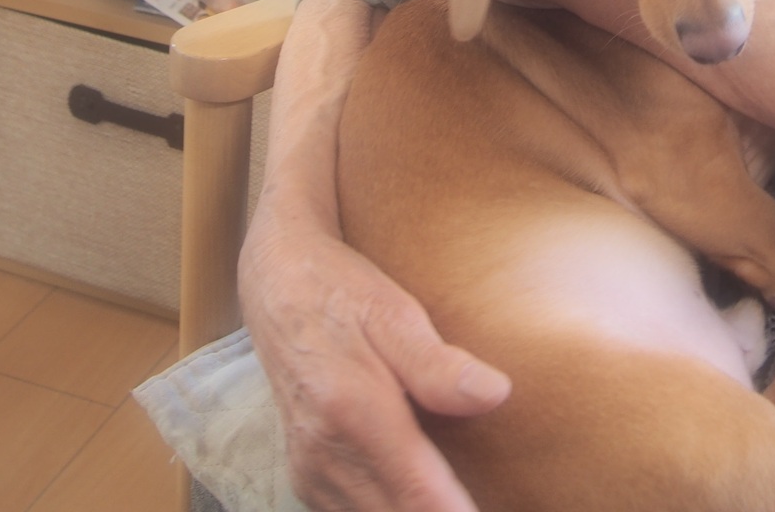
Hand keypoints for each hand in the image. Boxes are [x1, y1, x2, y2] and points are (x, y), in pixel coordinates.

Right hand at [240, 209, 509, 510]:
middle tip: (490, 499)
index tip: (493, 509)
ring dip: (413, 511)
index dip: (457, 511)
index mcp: (351, 409)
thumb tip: (496, 394)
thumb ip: (438, 364)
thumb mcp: (394, 312)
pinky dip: (387, 508)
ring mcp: (310, 468)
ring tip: (456, 496)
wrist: (278, 286)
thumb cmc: (342, 292)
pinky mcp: (306, 474)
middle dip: (440, 510)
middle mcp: (324, 452)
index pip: (417, 492)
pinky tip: (416, 494)